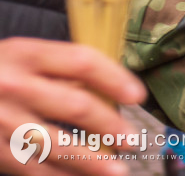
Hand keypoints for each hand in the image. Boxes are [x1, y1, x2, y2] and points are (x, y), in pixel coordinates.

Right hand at [0, 38, 147, 175]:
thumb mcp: (24, 56)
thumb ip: (62, 69)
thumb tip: (111, 90)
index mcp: (26, 54)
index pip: (82, 62)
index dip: (114, 78)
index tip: (138, 95)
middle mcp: (13, 85)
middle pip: (74, 105)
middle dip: (109, 125)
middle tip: (132, 139)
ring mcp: (0, 120)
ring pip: (54, 144)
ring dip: (90, 161)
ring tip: (117, 170)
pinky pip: (31, 168)